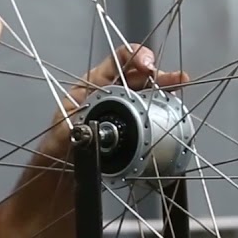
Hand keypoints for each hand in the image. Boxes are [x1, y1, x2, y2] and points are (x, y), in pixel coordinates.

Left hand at [41, 44, 188, 157]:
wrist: (63, 180)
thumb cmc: (56, 153)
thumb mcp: (63, 136)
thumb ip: (77, 129)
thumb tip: (93, 127)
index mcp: (92, 86)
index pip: (118, 60)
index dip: (136, 57)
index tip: (148, 66)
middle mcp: (110, 94)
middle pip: (140, 76)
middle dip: (160, 74)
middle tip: (177, 78)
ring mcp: (122, 111)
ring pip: (148, 93)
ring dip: (166, 89)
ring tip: (181, 86)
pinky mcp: (132, 130)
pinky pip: (151, 115)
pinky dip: (164, 111)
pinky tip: (174, 111)